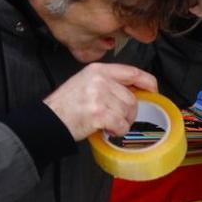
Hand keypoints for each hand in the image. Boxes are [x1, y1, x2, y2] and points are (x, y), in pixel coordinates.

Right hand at [43, 63, 158, 140]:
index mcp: (98, 70)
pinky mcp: (99, 113)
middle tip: (116, 118)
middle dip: (129, 113)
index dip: (148, 83)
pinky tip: (107, 130)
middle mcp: (99, 80)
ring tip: (107, 124)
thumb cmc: (65, 105)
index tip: (153, 91)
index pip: (133, 72)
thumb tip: (135, 89)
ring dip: (121, 123)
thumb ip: (108, 81)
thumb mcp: (85, 82)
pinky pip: (121, 125)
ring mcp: (99, 96)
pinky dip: (117, 131)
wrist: (48, 119)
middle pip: (132, 98)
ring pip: (128, 112)